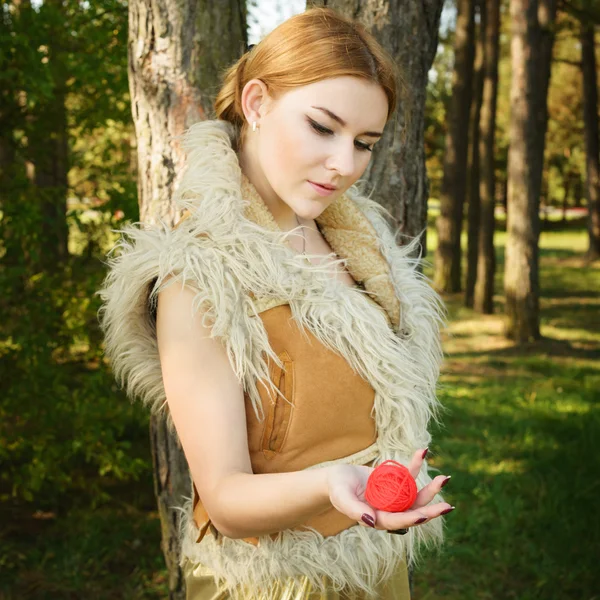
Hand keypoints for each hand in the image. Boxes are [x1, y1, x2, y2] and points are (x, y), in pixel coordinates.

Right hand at [326, 449, 452, 531]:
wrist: (336, 478)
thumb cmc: (336, 489)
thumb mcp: (342, 498)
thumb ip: (355, 510)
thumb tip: (371, 522)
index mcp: (377, 519)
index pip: (397, 521)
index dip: (410, 519)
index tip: (424, 516)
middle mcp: (389, 510)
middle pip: (412, 511)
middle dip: (430, 509)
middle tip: (448, 507)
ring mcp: (393, 497)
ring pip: (415, 495)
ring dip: (430, 488)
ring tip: (445, 478)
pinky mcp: (393, 483)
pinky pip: (407, 475)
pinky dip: (415, 465)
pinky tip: (422, 452)